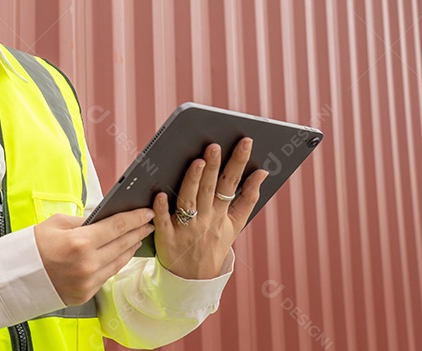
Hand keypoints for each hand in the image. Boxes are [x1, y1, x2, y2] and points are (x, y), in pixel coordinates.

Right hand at [33, 209, 154, 304]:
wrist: (15, 277)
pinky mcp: (86, 294)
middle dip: (137, 231)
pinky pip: (108, 275)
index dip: (136, 218)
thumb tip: (104, 218)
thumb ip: (84, 221)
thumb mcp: (57, 224)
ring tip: (137, 237)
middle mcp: (87, 264)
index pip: (117, 227)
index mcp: (80, 243)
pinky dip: (117, 262)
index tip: (147, 211)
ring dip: (131, 248)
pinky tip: (121, 253)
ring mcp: (88, 282)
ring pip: (119, 262)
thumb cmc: (33, 246)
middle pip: (123, 244)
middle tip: (148, 222)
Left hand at [152, 138, 268, 279]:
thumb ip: (249, 199)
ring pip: (188, 202)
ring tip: (197, 162)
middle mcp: (205, 220)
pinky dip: (161, 210)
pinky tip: (159, 194)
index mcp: (222, 214)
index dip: (239, 163)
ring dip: (192, 182)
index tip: (245, 142)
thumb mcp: (235, 225)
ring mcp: (186, 229)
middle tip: (214, 145)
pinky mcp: (166, 239)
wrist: (194, 279)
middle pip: (209, 189)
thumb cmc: (213, 245)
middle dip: (214, 167)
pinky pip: (163, 222)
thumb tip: (262, 173)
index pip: (232, 184)